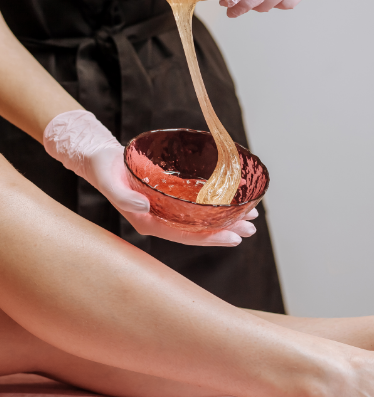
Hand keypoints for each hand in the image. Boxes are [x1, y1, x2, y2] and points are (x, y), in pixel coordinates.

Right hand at [43, 110, 256, 245]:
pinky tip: (232, 202)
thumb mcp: (109, 179)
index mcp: (147, 221)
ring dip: (224, 220)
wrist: (99, 158)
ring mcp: (165, 209)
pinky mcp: (169, 196)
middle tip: (251, 228)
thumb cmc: (103, 168)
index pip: (183, 235)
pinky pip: (195, 205)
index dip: (209, 238)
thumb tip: (145, 209)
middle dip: (224, 231)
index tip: (234, 237)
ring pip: (199, 219)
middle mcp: (159, 219)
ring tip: (250, 218)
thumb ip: (123, 197)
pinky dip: (214, 205)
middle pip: (196, 230)